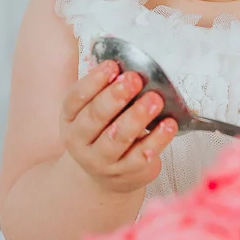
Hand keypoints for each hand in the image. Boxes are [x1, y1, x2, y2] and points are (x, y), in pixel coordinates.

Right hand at [60, 60, 178, 194]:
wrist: (103, 174)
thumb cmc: (102, 131)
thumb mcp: (94, 109)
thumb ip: (105, 89)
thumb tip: (123, 65)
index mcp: (71, 118)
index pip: (76, 98)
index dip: (93, 81)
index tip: (113, 66)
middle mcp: (80, 141)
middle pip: (95, 118)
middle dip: (115, 97)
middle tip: (134, 80)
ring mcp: (101, 161)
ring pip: (117, 139)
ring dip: (137, 118)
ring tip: (155, 100)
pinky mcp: (125, 173)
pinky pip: (140, 156)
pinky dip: (157, 140)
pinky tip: (169, 125)